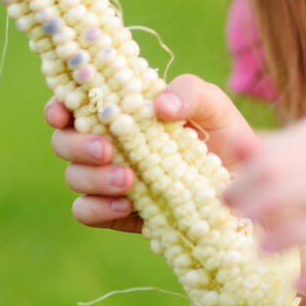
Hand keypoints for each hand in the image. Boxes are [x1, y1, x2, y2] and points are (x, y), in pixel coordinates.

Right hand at [47, 73, 260, 233]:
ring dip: (93, 177)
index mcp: (122, 111)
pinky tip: (128, 205)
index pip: (74, 103)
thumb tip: (159, 106)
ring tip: (129, 180)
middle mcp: (108, 144)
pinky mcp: (118, 213)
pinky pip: (86, 212)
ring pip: (73, 177)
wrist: (247, 191)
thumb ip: (190, 92)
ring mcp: (110, 180)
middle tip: (106, 150)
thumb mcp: (215, 107)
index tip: (63, 112)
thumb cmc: (226, 138)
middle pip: (63, 142)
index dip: (58, 106)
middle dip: (77, 145)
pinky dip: (99, 208)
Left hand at [221, 116, 305, 295]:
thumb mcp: (297, 157)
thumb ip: (265, 155)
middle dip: (273, 201)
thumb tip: (232, 141)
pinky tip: (297, 284)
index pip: (281, 157)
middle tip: (242, 220)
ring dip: (297, 234)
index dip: (247, 180)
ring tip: (261, 250)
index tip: (226, 200)